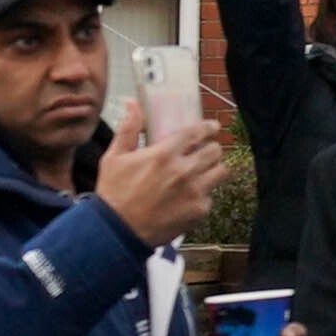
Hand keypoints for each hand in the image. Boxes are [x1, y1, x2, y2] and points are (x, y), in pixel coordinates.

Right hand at [93, 98, 232, 246]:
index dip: (209, 128)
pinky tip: (188, 197)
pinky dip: (203, 195)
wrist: (117, 232)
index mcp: (165, 154)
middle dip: (210, 149)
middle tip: (203, 152)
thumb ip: (129, 129)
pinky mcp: (199, 211)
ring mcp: (194, 192)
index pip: (198, 132)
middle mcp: (184, 171)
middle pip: (216, 150)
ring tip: (202, 172)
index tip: (212, 127)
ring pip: (221, 172)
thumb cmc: (114, 193)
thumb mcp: (115, 157)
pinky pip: (211, 197)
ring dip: (213, 170)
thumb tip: (132, 103)